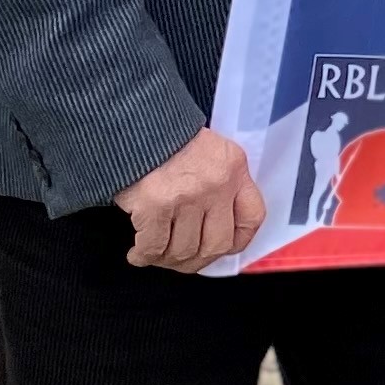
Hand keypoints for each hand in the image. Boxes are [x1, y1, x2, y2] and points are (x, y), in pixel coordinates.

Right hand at [116, 126, 262, 271]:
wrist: (132, 125)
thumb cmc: (170, 140)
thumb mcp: (211, 152)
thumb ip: (221, 183)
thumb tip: (215, 227)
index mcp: (234, 168)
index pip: (252, 217)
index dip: (240, 240)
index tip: (222, 248)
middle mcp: (215, 185)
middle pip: (216, 244)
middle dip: (198, 260)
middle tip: (182, 260)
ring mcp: (186, 197)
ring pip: (183, 250)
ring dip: (168, 260)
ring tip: (157, 254)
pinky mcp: (154, 206)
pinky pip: (153, 247)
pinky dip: (143, 256)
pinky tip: (138, 254)